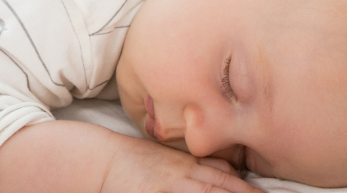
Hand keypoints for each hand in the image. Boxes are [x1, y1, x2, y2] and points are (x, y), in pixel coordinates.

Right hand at [102, 138, 263, 192]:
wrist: (101, 160)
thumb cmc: (134, 161)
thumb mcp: (169, 159)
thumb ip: (196, 165)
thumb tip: (226, 168)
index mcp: (188, 164)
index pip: (224, 175)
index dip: (246, 187)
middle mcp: (183, 174)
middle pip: (220, 186)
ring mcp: (169, 186)